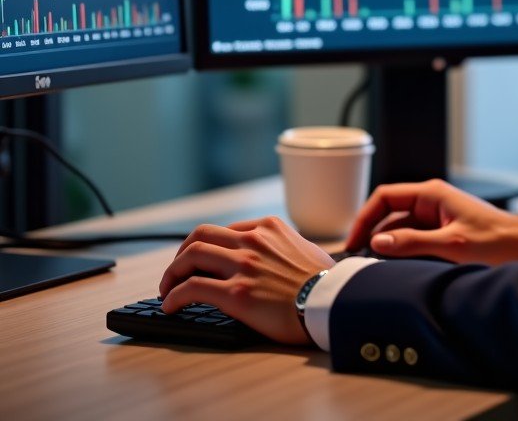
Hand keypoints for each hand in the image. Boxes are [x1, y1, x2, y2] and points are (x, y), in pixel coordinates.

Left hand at [158, 215, 335, 344]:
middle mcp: (253, 241)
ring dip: (172, 274)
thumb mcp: (305, 248)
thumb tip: (276, 257)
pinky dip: (174, 296)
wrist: (333, 301)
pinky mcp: (236, 293)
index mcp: (269, 227)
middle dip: (182, 253)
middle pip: (200, 235)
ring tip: (167, 290)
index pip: (225, 229)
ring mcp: (243, 265)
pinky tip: (171, 307)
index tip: (199, 260)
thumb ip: (283, 246)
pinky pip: (192, 288)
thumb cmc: (325, 282)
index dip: (206, 245)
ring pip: (190, 256)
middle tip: (176, 272)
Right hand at [343, 178, 517, 264]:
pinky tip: (395, 267)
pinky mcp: (442, 231)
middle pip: (389, 213)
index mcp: (431, 194)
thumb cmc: (495, 241)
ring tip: (373, 266)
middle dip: (372, 233)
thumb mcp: (451, 243)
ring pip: (400, 228)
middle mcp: (431, 201)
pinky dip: (402, 250)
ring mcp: (436, 216)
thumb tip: (377, 242)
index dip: (365, 217)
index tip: (353, 240)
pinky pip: (413, 238)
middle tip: (358, 257)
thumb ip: (412, 242)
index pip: (385, 197)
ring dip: (387, 244)